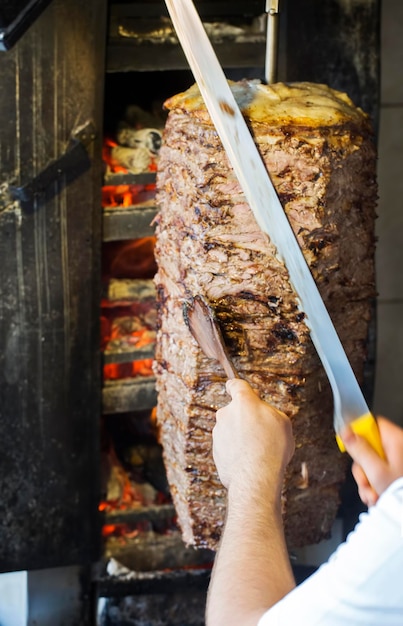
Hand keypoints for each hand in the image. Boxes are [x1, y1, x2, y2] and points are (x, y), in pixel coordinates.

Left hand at [213, 379, 294, 498]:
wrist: (255, 477)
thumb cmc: (272, 447)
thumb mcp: (282, 422)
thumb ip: (269, 412)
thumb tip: (263, 413)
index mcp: (243, 402)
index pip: (236, 385)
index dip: (237, 386)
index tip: (234, 387)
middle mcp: (226, 414)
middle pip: (234, 410)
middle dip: (244, 418)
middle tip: (260, 431)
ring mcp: (218, 432)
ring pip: (230, 429)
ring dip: (240, 436)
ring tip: (256, 450)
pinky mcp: (215, 450)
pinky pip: (227, 446)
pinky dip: (235, 450)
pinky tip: (248, 460)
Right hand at [340, 417, 402, 506]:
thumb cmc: (400, 492)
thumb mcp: (375, 471)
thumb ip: (359, 449)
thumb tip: (347, 432)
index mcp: (396, 440)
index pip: (372, 424)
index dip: (358, 433)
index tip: (350, 445)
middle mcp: (398, 448)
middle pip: (369, 448)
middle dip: (363, 469)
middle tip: (365, 481)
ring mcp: (397, 462)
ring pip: (371, 464)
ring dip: (367, 481)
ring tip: (372, 495)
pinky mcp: (396, 474)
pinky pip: (378, 474)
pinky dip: (374, 486)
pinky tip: (376, 497)